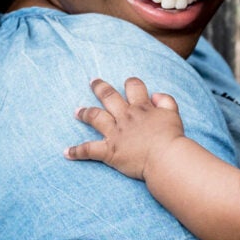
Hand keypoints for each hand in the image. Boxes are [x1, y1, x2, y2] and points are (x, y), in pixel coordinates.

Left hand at [67, 77, 185, 179]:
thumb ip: (166, 101)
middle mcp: (126, 117)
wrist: (165, 157)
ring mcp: (115, 133)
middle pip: (109, 96)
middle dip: (99, 87)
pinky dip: (76, 151)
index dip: (131, 83)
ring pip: (95, 117)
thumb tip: (155, 94)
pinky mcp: (109, 151)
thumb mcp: (174, 114)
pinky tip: (66, 152)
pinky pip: (88, 150)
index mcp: (142, 108)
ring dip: (85, 113)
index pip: (133, 87)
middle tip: (93, 82)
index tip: (128, 82)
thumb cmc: (172, 137)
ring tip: (77, 111)